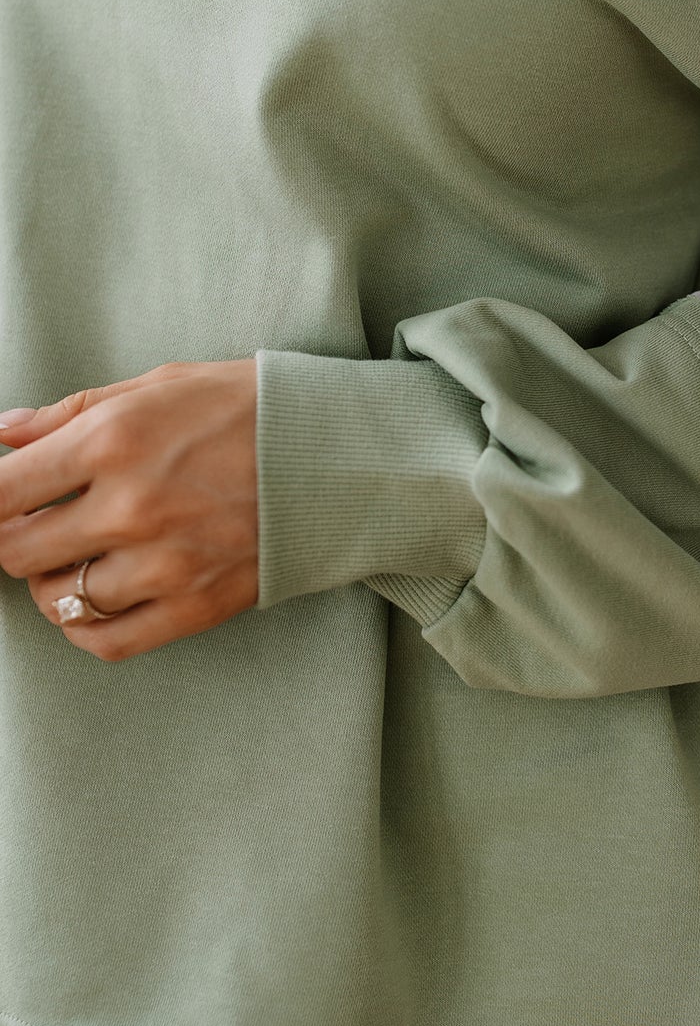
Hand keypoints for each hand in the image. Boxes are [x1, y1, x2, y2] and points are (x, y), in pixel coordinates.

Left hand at [0, 359, 259, 660]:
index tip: (1, 498)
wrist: (339, 454)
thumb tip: (4, 432)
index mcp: (114, 440)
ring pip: (56, 599)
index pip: (2, 490)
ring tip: (73, 555)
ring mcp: (162, 563)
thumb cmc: (250, 407)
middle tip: (31, 524)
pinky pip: (106, 641)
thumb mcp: (158, 384)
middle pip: (15, 551)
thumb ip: (73, 411)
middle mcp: (130, 506)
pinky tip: (93, 599)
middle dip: (11, 538)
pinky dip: (83, 627)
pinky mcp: (194, 605)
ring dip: (50, 580)